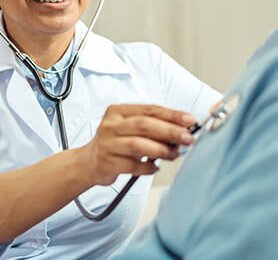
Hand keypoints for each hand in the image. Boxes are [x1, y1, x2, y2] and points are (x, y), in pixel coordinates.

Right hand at [80, 104, 195, 186]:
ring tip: (173, 154)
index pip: (149, 110)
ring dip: (161, 150)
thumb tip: (181, 131)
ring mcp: (107, 144)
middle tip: (187, 138)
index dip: (172, 115)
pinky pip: (132, 166)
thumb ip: (152, 127)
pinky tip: (154, 168)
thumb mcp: (129, 128)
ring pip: (139, 145)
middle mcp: (111, 125)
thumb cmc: (115, 143)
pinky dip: (147, 168)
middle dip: (170, 132)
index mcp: (118, 111)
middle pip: (145, 125)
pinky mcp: (106, 162)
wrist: (88, 162)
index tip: (189, 120)